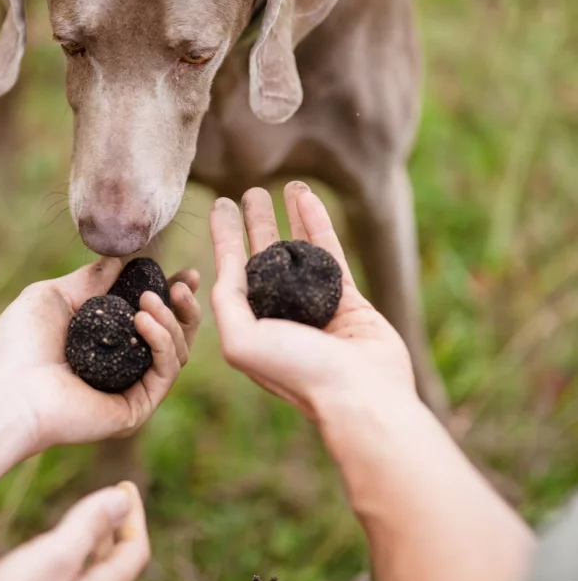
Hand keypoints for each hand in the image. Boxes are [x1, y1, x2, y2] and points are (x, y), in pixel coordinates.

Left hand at [0, 258, 200, 453]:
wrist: (8, 389)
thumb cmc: (19, 344)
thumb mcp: (54, 296)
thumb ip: (89, 279)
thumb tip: (119, 259)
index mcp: (105, 341)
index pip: (151, 317)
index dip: (172, 295)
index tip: (185, 274)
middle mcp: (122, 366)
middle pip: (174, 336)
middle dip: (184, 308)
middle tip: (184, 283)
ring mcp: (131, 388)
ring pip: (176, 352)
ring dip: (171, 320)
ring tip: (150, 300)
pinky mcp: (136, 408)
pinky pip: (166, 372)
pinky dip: (163, 342)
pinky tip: (144, 320)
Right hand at [0, 482, 149, 580]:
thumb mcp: (54, 555)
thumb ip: (90, 524)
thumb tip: (122, 500)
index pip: (135, 550)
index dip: (134, 515)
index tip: (125, 486)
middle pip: (113, 568)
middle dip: (112, 531)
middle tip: (102, 501)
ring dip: (87, 553)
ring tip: (72, 528)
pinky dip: (64, 574)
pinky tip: (41, 571)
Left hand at [210, 183, 415, 458]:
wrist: (362, 395)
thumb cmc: (299, 373)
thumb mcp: (243, 342)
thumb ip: (228, 304)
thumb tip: (224, 272)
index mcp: (250, 329)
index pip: (231, 273)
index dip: (224, 237)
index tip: (218, 205)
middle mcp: (280, 317)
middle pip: (262, 260)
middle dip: (254, 225)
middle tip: (248, 192)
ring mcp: (315, 308)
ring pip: (298, 253)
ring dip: (287, 219)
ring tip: (282, 185)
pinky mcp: (349, 302)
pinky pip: (330, 254)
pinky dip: (318, 224)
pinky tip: (307, 198)